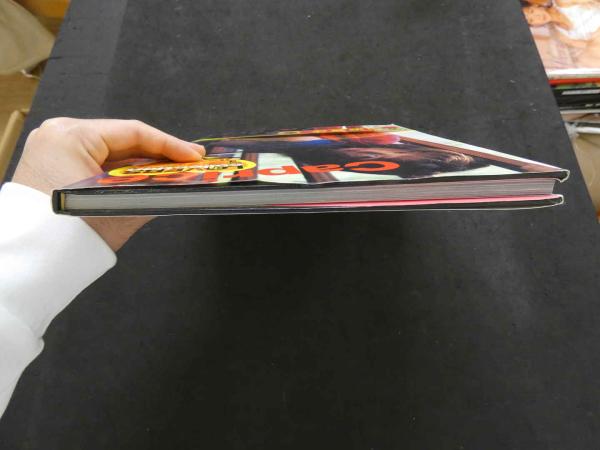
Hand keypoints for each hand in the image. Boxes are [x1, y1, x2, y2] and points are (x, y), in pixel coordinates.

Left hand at [13, 118, 204, 250]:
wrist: (29, 262)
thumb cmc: (71, 234)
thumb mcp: (122, 207)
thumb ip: (155, 190)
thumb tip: (180, 183)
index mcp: (71, 136)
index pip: (132, 132)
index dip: (170, 145)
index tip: (195, 155)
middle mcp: (58, 133)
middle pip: (121, 139)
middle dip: (157, 154)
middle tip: (189, 162)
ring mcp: (51, 147)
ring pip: (109, 150)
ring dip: (141, 163)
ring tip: (172, 172)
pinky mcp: (51, 164)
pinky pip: (94, 160)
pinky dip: (120, 171)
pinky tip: (144, 178)